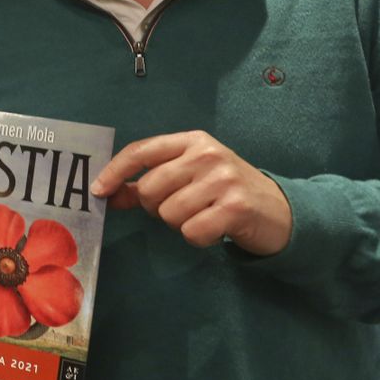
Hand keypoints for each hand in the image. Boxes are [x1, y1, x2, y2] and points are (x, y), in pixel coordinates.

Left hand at [90, 131, 292, 255]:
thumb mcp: (190, 176)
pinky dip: (199, 237)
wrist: (282, 211)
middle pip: (149, 188)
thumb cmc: (226, 192)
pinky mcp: (236, 207)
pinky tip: (215, 228)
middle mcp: (207, 154)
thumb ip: (150, 181)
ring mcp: (223, 179)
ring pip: (168, 213)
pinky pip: (191, 232)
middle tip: (182, 207)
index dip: (115, 171)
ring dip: (180, 223)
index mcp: (193, 141)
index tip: (98, 191)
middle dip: (156, 207)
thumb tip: (108, 192)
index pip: (141, 151)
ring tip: (204, 215)